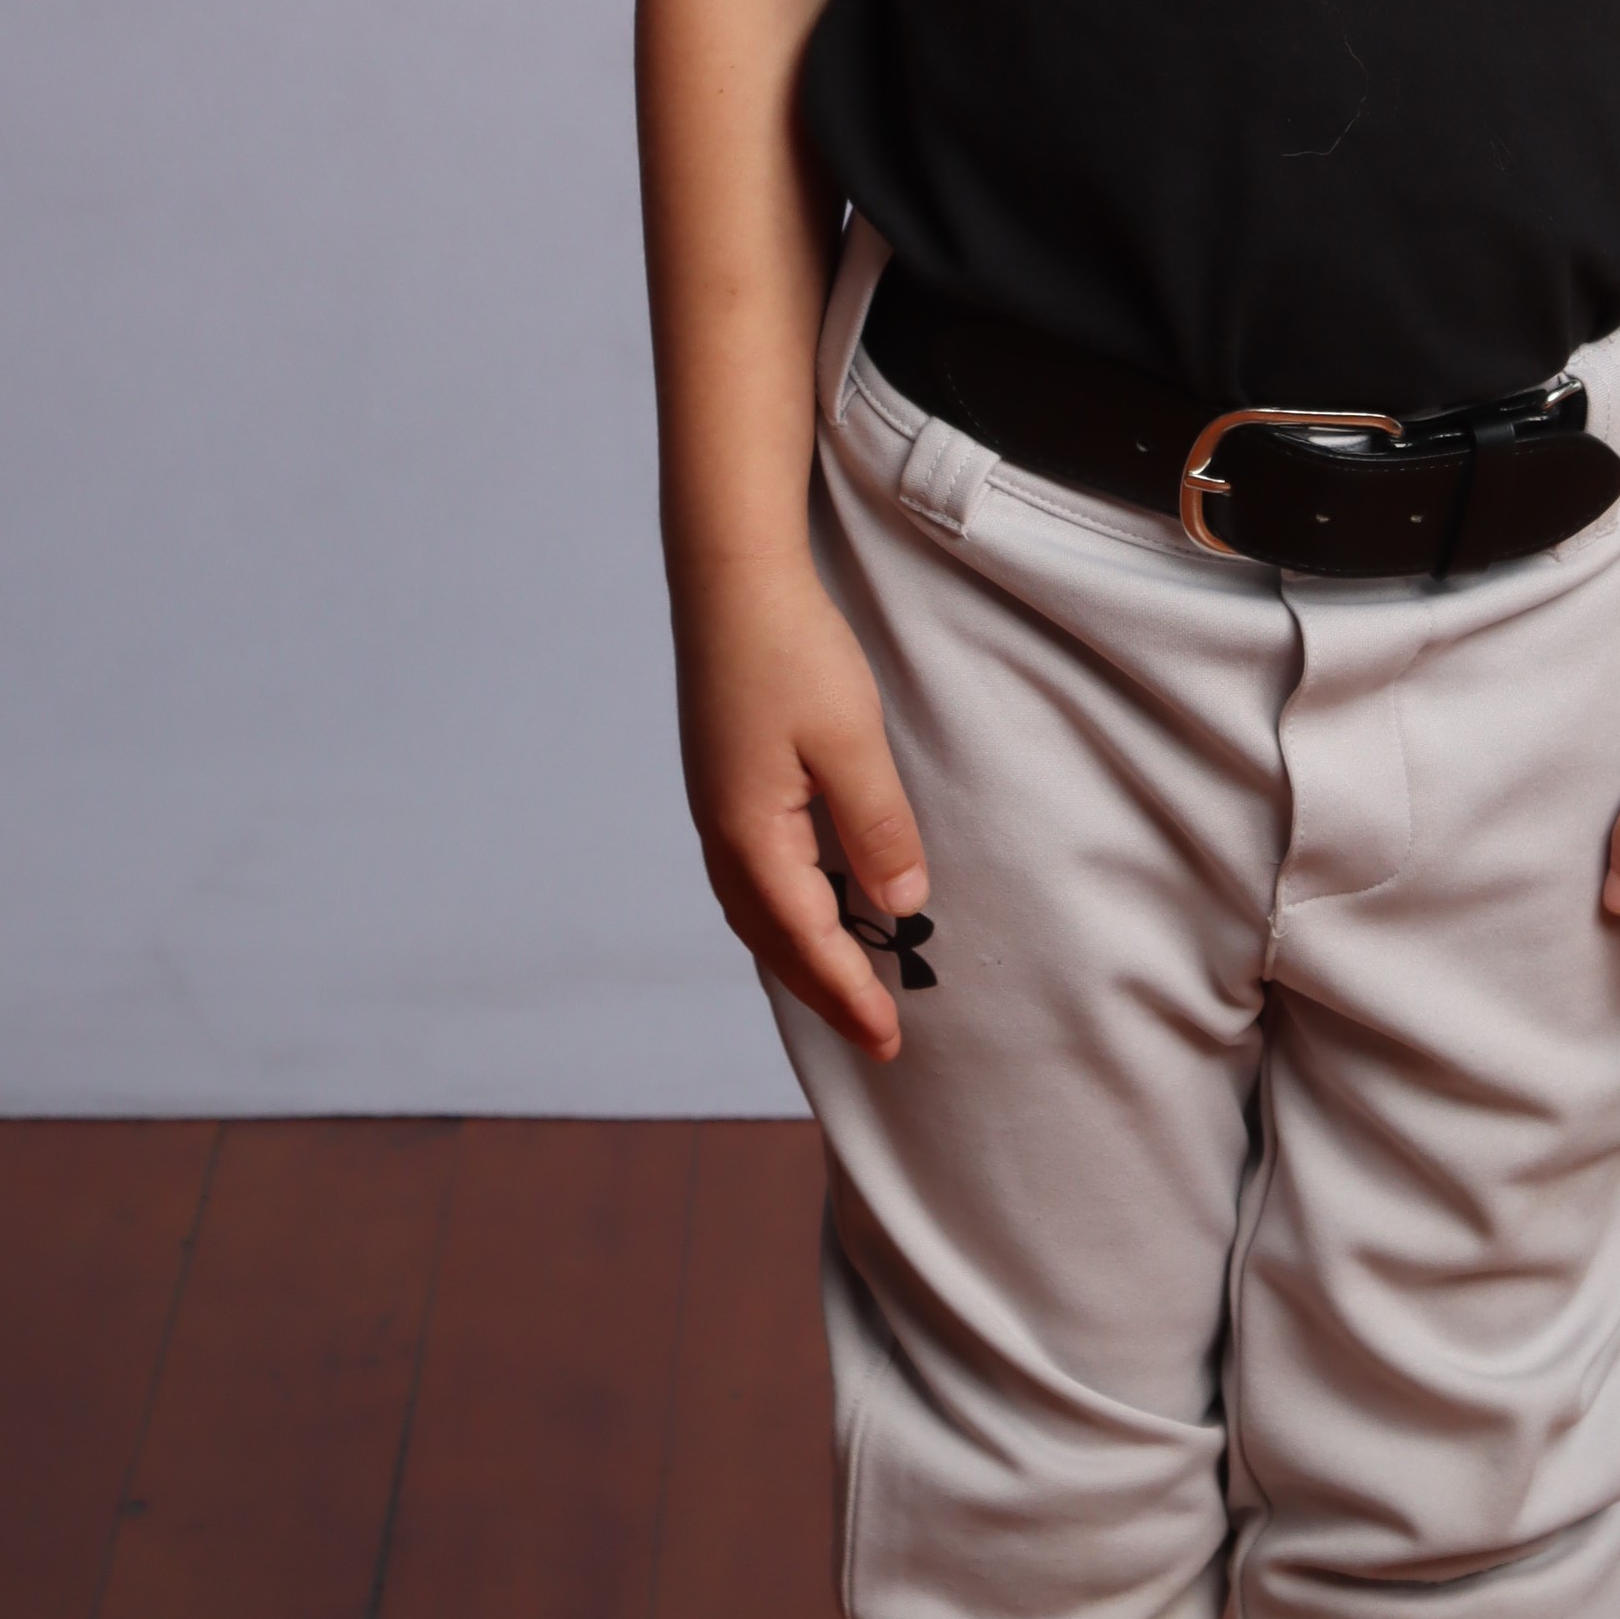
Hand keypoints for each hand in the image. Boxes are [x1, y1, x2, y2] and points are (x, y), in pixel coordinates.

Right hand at [679, 550, 930, 1063]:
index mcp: (751, 835)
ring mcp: (716, 809)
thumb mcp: (850, 741)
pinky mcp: (723, 783)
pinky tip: (810, 908)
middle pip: (774, 941)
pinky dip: (783, 914)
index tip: (891, 1038)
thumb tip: (903, 906)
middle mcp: (723, 834)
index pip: (810, 940)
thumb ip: (877, 828)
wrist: (729, 579)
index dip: (852, 993)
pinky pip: (752, 878)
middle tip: (875, 1035)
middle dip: (825, 992)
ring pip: (757, 912)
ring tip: (846, 987)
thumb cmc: (792, 651)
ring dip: (800, 957)